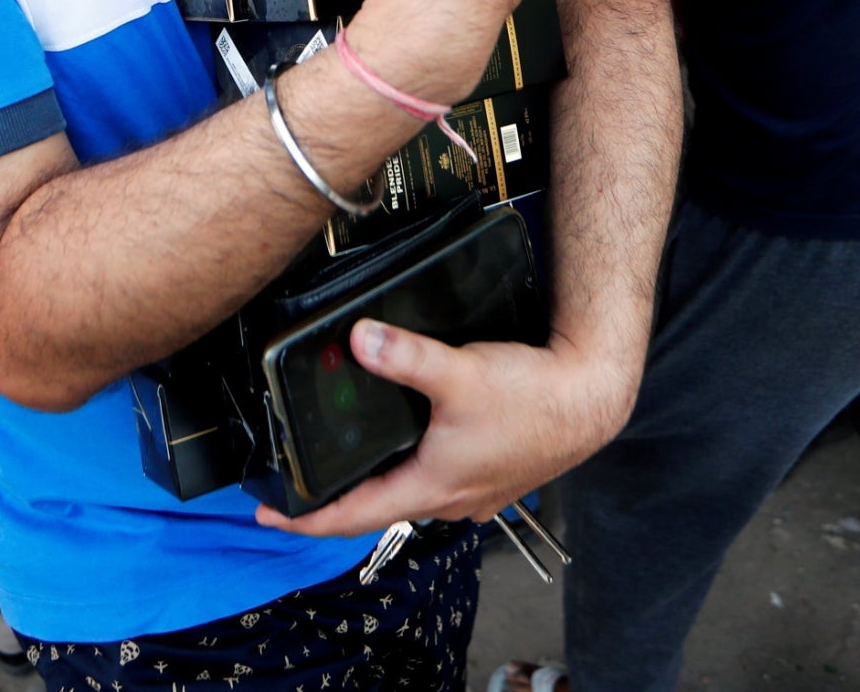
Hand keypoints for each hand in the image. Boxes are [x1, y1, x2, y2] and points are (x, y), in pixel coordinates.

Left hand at [252, 318, 633, 540]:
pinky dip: (413, 467)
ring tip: (347, 459)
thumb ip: (406, 356)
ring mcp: (473, 491)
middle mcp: (449, 499)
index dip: (304, 518)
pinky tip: (413, 441)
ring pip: (410, 493)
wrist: (593, 401)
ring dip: (377, 481)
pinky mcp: (493, 474)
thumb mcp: (462, 373)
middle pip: (377, 508)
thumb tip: (359, 340)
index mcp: (431, 487)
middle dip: (335, 497)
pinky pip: (439, 479)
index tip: (266, 514)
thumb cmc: (537, 399)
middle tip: (298, 480)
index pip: (351, 517)